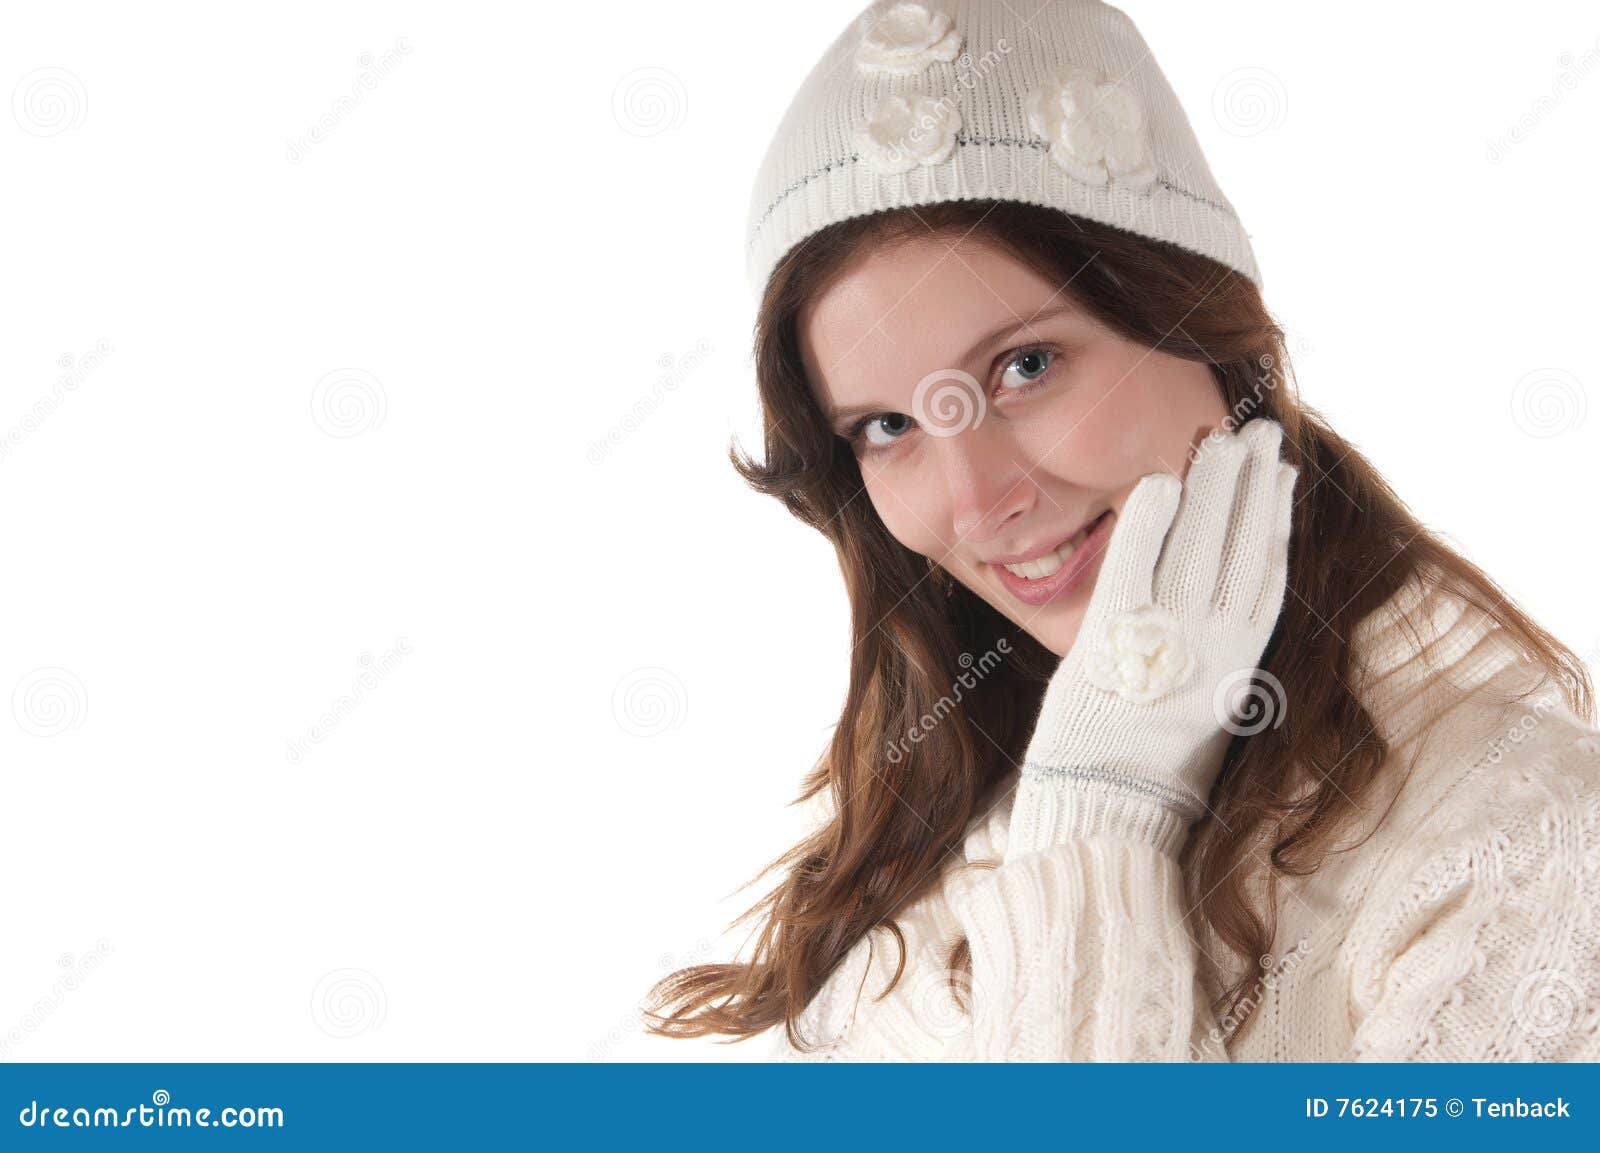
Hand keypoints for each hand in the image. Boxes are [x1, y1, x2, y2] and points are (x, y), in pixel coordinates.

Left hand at [1015, 418, 1296, 845]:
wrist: (1106, 809)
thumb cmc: (1147, 761)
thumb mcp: (1203, 702)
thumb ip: (1217, 648)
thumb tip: (1226, 597)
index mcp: (1241, 663)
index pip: (1268, 571)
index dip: (1275, 515)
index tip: (1280, 470)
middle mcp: (1214, 647)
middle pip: (1239, 545)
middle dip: (1249, 481)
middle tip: (1254, 429)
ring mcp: (1167, 641)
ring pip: (1198, 546)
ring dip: (1211, 487)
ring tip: (1218, 438)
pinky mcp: (1113, 641)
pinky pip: (1134, 569)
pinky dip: (1149, 525)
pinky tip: (1162, 481)